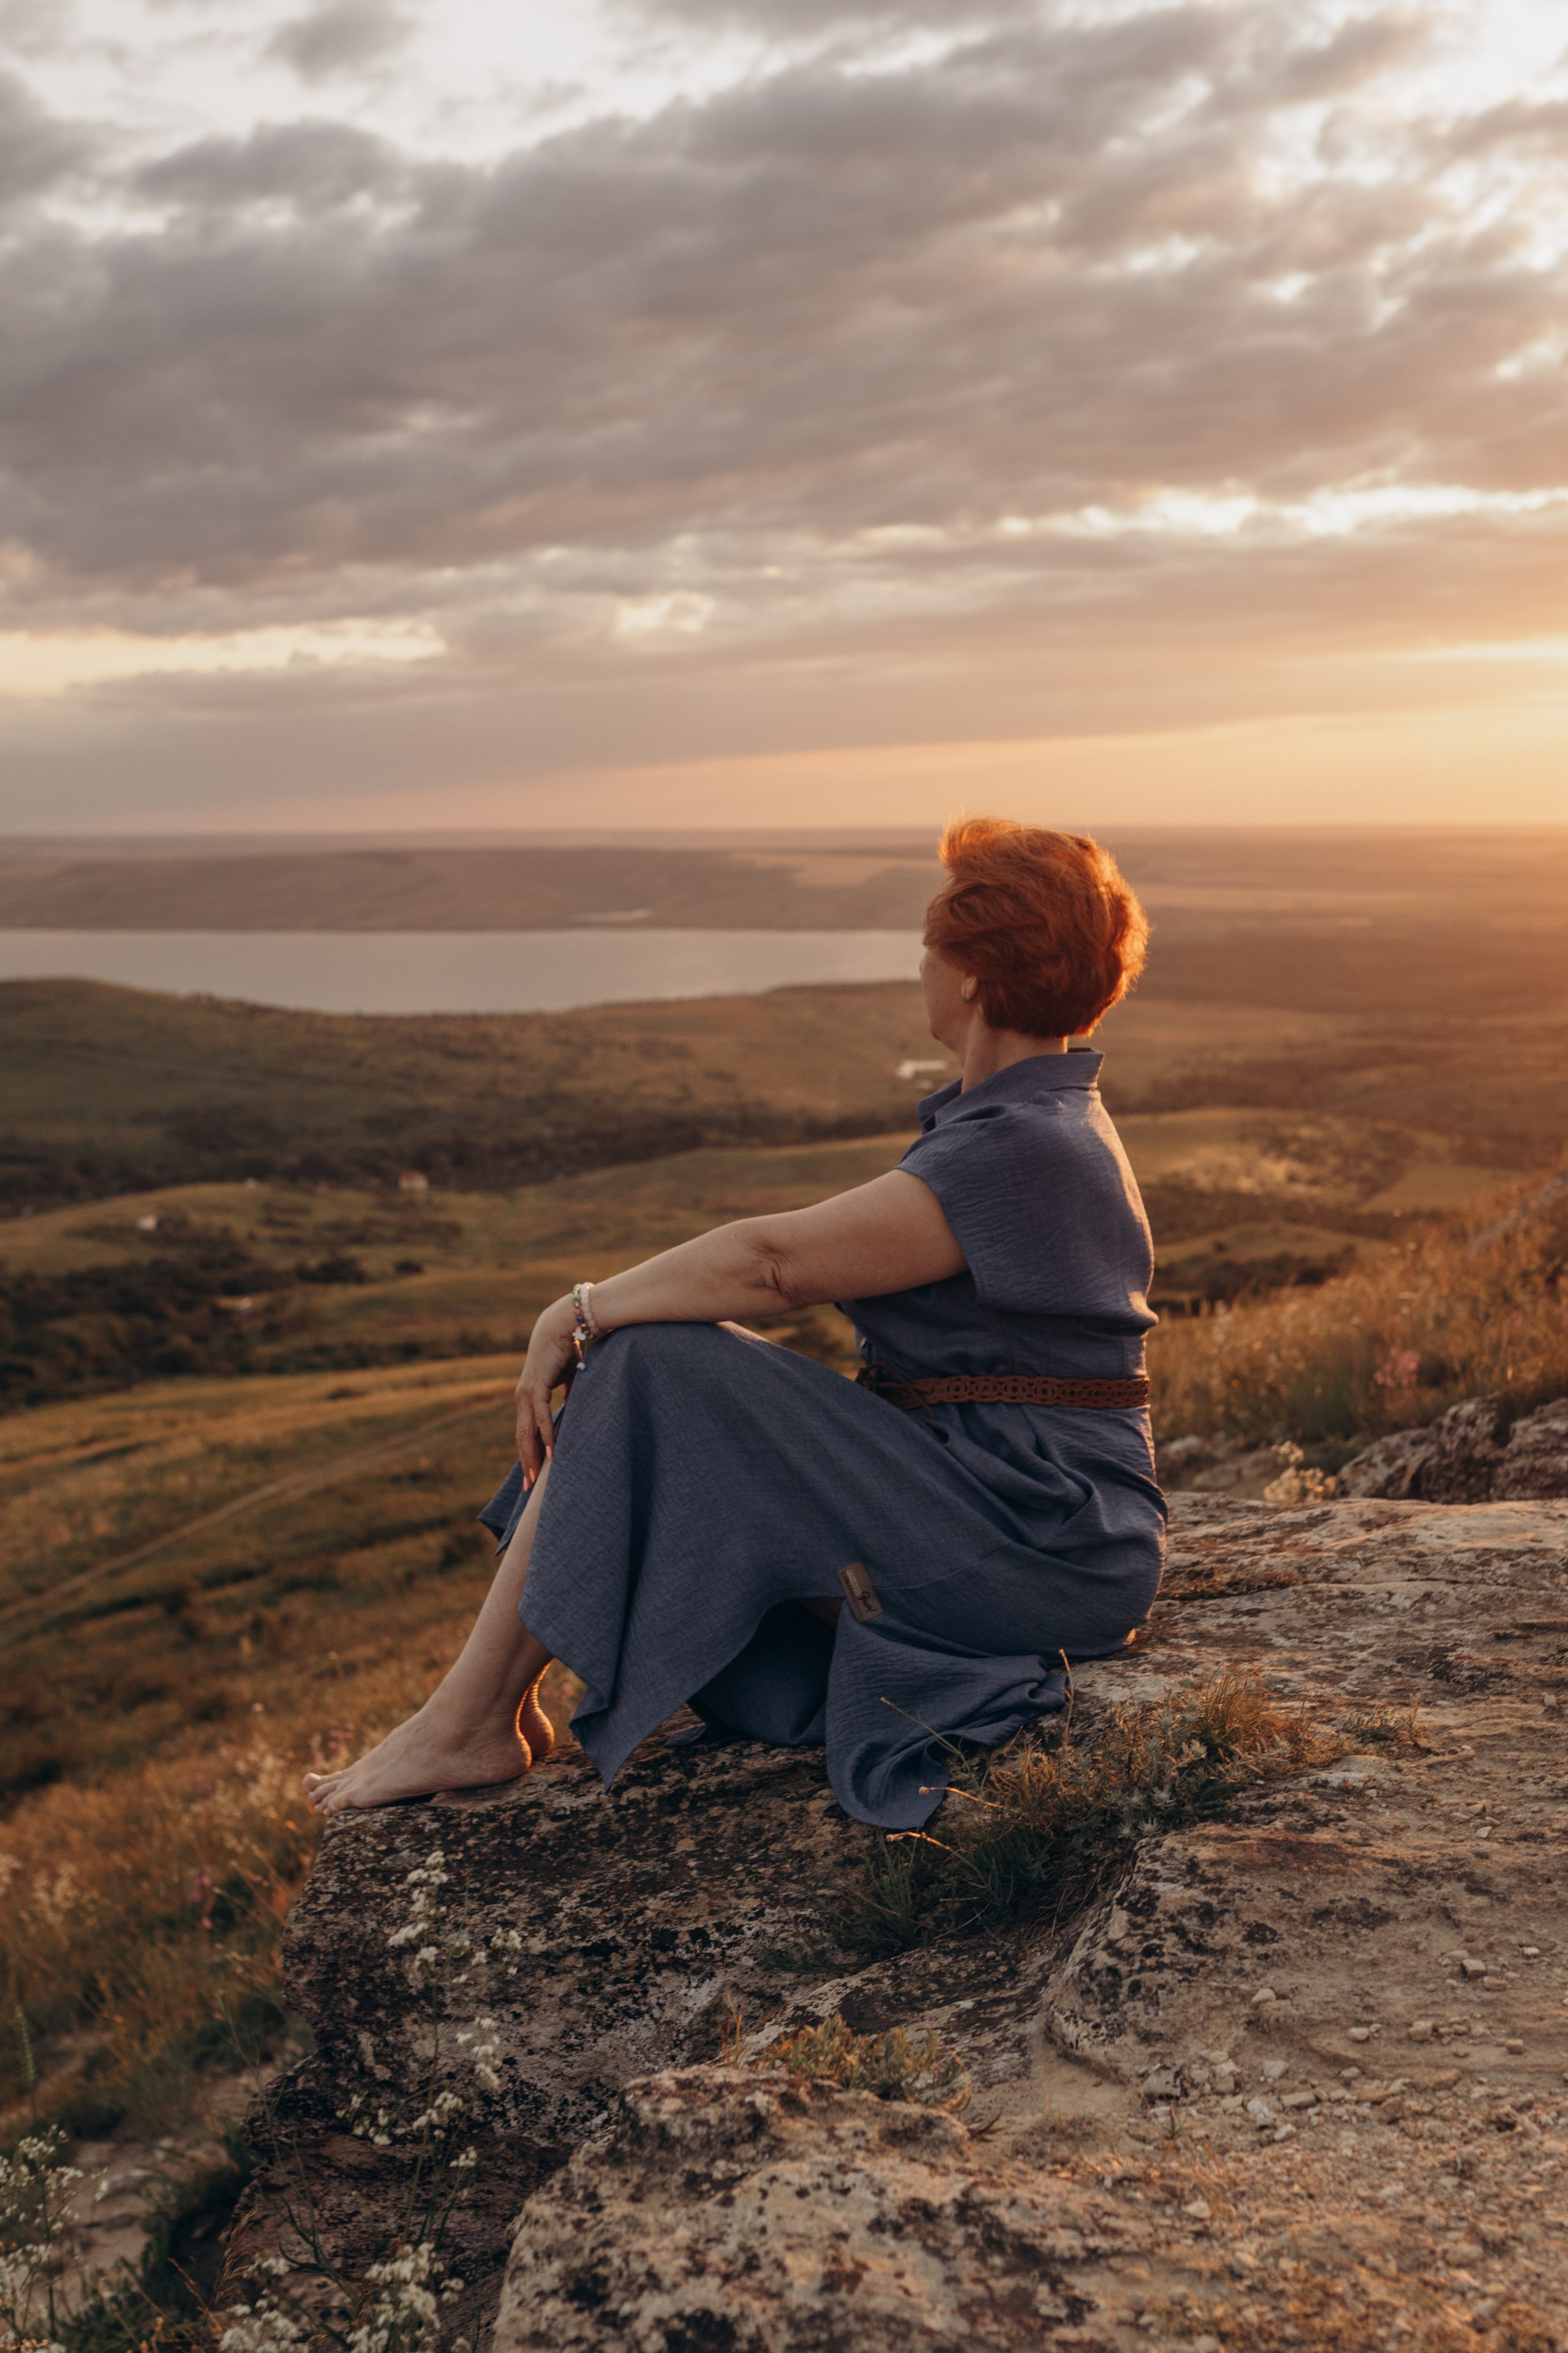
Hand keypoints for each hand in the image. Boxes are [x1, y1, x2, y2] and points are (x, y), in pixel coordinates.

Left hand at [515, 1296, 578, 1482]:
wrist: (561, 1324)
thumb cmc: (566, 1348)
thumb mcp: (570, 1377)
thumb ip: (569, 1393)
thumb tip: (574, 1408)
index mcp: (529, 1396)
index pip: (527, 1430)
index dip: (529, 1451)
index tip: (533, 1472)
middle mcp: (523, 1398)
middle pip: (522, 1437)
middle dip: (526, 1462)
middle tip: (529, 1487)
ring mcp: (527, 1393)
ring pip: (527, 1432)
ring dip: (531, 1456)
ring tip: (535, 1477)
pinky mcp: (535, 1388)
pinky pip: (540, 1418)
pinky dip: (545, 1436)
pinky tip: (550, 1453)